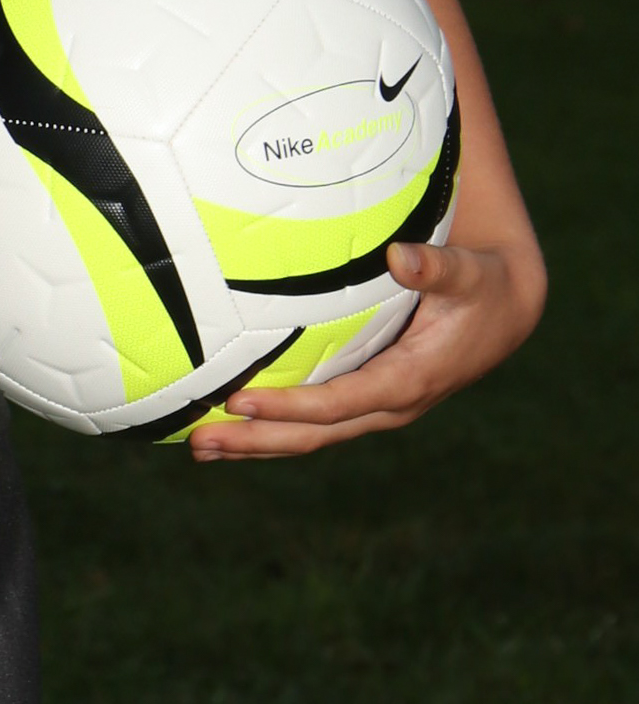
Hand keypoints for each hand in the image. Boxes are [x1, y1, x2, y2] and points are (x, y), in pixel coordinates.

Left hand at [188, 232, 546, 460]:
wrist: (504, 313)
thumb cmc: (482, 288)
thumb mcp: (468, 275)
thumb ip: (436, 268)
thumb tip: (402, 257)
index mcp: (408, 380)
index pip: (338, 403)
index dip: (289, 406)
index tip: (240, 400)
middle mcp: (389, 405)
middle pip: (314, 433)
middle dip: (257, 439)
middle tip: (200, 441)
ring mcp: (377, 408)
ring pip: (310, 436)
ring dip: (256, 443)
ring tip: (199, 446)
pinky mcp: (366, 400)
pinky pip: (315, 423)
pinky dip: (273, 429)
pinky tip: (232, 428)